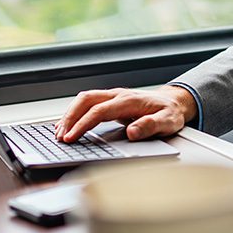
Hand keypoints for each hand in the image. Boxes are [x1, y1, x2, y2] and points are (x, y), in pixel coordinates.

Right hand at [55, 85, 196, 142]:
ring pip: (84, 99)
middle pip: (86, 100)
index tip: (71, 137)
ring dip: (70, 114)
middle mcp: (118, 95)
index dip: (83, 124)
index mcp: (129, 101)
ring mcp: (113, 96)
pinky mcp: (110, 101)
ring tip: (59, 132)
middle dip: (70, 118)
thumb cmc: (169, 113)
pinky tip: (68, 124)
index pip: (99, 111)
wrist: (174, 102)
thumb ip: (151, 126)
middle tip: (60, 137)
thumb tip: (132, 132)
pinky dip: (75, 112)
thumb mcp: (167, 122)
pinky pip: (88, 103)